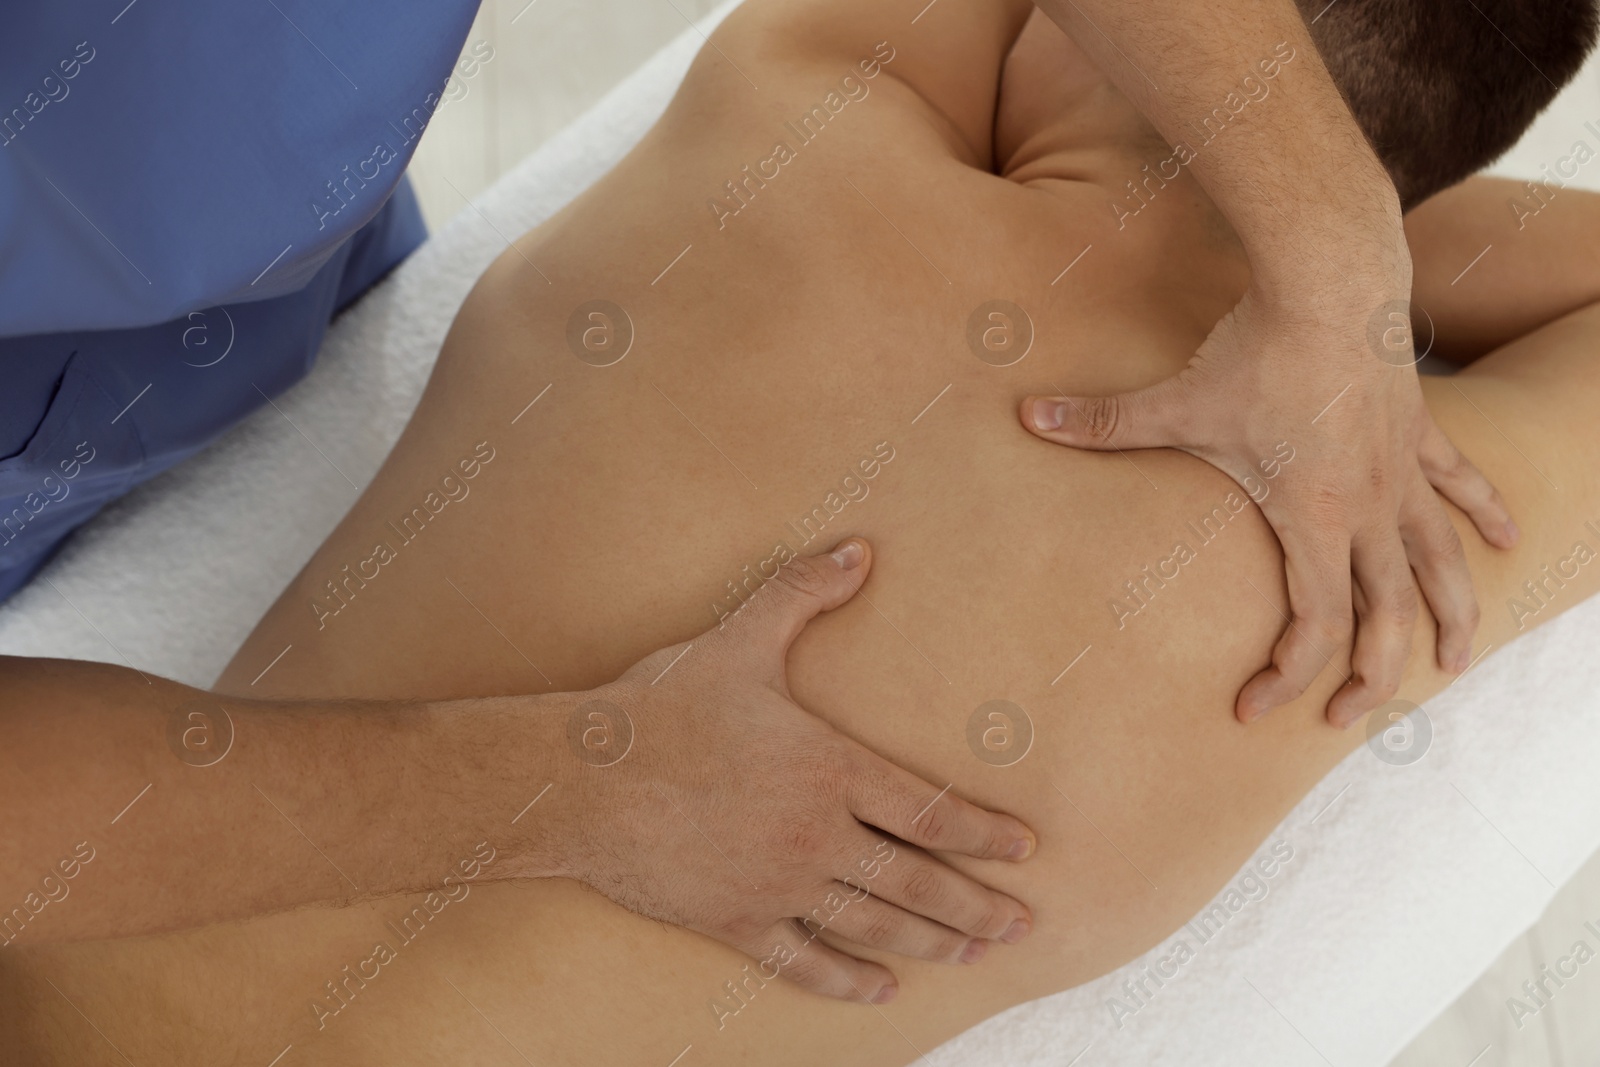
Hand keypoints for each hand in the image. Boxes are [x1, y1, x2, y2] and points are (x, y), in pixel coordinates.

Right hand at [553, 539, 1035, 1002]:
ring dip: (931, 942)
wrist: (582, 778)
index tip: (1025, 848)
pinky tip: (881, 990)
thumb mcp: (740, 640)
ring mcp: (777, 884)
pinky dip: (846, 979)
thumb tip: (859, 548)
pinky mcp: (734, 920)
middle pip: (917, 881)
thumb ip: (803, 593)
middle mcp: (816, 835)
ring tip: (973, 953)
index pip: (930, 810)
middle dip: (976, 905)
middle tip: (1022, 925)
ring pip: (873, 923)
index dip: (984, 832)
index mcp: (830, 769)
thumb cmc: (662, 706)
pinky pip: (803, 960)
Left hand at [1021, 281, 1517, 727]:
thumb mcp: (1175, 400)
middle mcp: (1370, 507)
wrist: (1331, 279)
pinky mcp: (1419, 430)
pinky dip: (1485, 514)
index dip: (1287, 676)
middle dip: (1376, 677)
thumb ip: (1101, 422)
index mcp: (1315, 519)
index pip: (1315, 625)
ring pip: (1441, 562)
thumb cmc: (1256, 350)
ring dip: (1453, 614)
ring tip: (1458, 660)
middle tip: (1347, 719)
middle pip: (1390, 615)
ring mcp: (1401, 471)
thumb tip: (1026, 416)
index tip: (1252, 706)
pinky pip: (1461, 484)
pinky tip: (1510, 543)